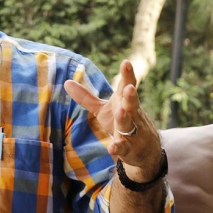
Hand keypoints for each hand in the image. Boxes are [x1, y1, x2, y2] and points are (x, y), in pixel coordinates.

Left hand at [64, 60, 161, 176]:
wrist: (146, 150)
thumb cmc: (122, 123)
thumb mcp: (103, 109)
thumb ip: (86, 97)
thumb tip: (66, 82)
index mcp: (124, 102)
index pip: (127, 85)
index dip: (127, 75)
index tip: (126, 62)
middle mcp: (131, 114)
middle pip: (132, 103)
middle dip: (130, 96)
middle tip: (129, 88)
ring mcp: (132, 132)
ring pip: (129, 124)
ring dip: (125, 118)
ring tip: (121, 111)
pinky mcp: (130, 149)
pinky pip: (124, 148)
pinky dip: (119, 147)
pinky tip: (113, 148)